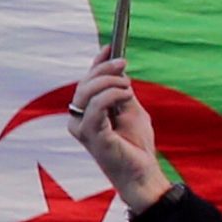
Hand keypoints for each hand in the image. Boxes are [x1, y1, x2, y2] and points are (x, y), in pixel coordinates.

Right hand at [65, 40, 172, 207]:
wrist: (142, 174)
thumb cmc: (135, 146)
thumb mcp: (130, 109)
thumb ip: (121, 90)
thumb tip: (118, 66)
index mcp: (86, 112)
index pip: (87, 82)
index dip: (97, 63)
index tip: (111, 48)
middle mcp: (78, 120)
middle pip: (84, 84)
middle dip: (104, 70)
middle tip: (124, 65)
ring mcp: (82, 129)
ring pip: (86, 93)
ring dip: (109, 83)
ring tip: (128, 88)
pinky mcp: (91, 137)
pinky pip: (94, 108)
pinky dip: (110, 96)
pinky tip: (126, 95)